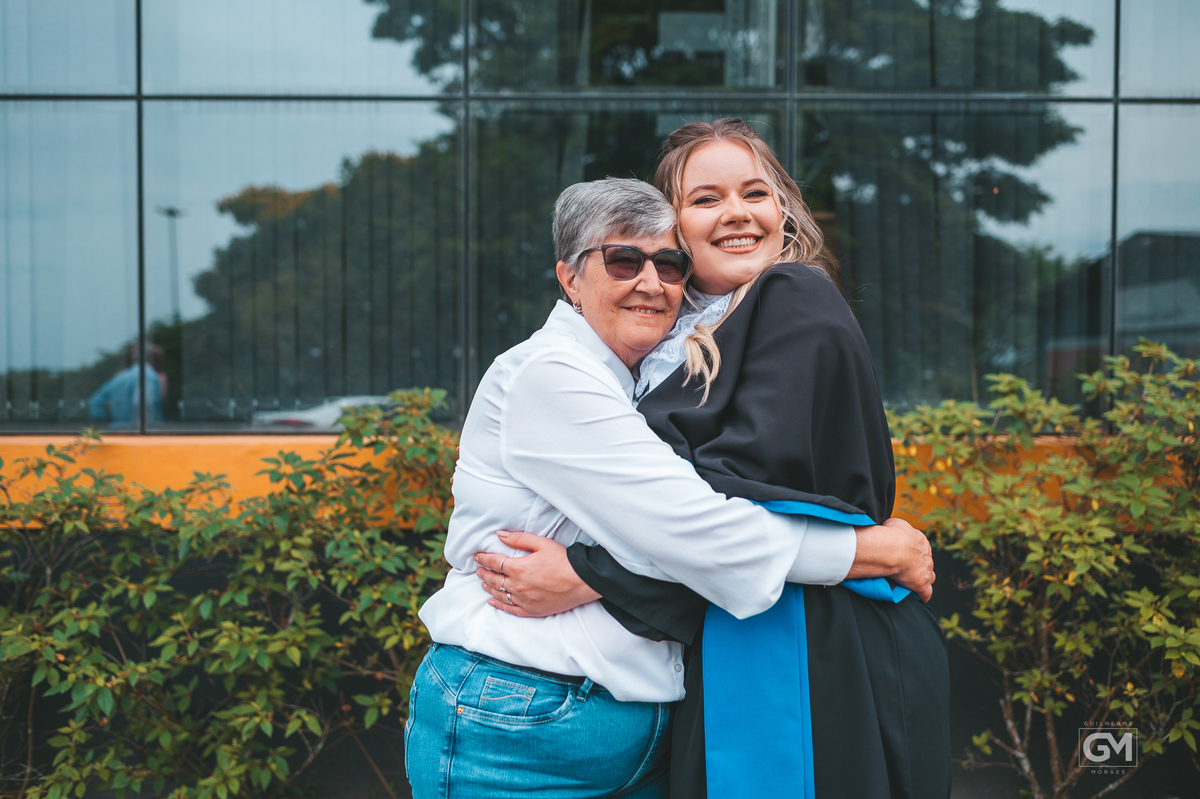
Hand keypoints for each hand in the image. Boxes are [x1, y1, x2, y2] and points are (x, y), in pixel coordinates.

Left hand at [474, 531, 601, 617]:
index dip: (484, 559)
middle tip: (479, 570)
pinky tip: (492, 602)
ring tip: (483, 583)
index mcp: (519, 568)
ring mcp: (524, 600)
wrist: (582, 581)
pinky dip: (499, 605)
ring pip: (500, 595)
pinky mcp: (532, 611)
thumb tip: (499, 535)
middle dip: (484, 574)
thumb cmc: (564, 560)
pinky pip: (510, 609)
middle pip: (494, 580)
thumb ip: (519, 539)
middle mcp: (518, 586)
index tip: (477, 557)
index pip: (494, 563)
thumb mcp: (542, 543)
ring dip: (489, 588)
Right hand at [881, 518, 934, 601]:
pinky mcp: (921, 584)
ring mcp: (926, 570)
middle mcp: (927, 555)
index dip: (912, 553)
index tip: (902, 555)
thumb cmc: (891, 534)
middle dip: (918, 566)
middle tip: (904, 568)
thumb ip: (897, 528)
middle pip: (925, 562)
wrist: (892, 548)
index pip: (920, 548)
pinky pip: (926, 593)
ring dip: (922, 579)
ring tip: (910, 582)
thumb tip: (893, 530)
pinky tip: (916, 596)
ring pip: (929, 577)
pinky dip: (922, 595)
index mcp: (921, 541)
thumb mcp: (894, 523)